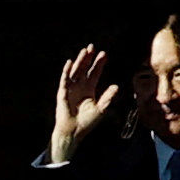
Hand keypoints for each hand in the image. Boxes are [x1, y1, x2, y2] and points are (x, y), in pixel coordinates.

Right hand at [50, 45, 123, 164]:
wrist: (73, 132)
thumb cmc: (87, 122)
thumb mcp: (101, 109)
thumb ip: (108, 97)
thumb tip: (117, 86)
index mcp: (89, 89)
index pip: (95, 73)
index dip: (99, 64)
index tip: (104, 54)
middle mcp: (80, 87)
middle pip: (85, 69)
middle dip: (89, 58)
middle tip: (93, 47)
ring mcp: (71, 89)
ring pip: (75, 71)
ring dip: (79, 61)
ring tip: (84, 51)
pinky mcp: (62, 93)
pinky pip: (64, 80)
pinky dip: (66, 71)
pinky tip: (70, 63)